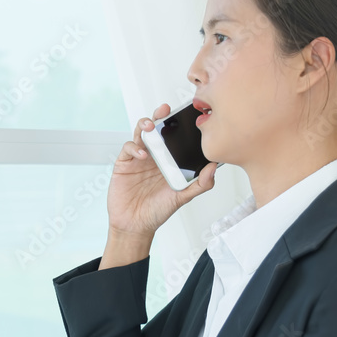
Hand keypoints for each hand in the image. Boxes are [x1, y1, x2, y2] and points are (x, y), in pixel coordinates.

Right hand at [107, 102, 217, 237]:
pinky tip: (142, 154)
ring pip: (140, 133)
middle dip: (159, 116)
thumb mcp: (182, 198)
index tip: (187, 115)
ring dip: (145, 126)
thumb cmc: (157, 211)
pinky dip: (134, 147)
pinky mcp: (124, 164)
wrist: (135, 226)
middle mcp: (154, 156)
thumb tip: (213, 169)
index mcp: (168, 160)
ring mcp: (138, 158)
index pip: (173, 137)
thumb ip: (200, 185)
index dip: (178, 124)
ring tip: (151, 126)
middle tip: (165, 111)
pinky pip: (128, 148)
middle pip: (156, 129)